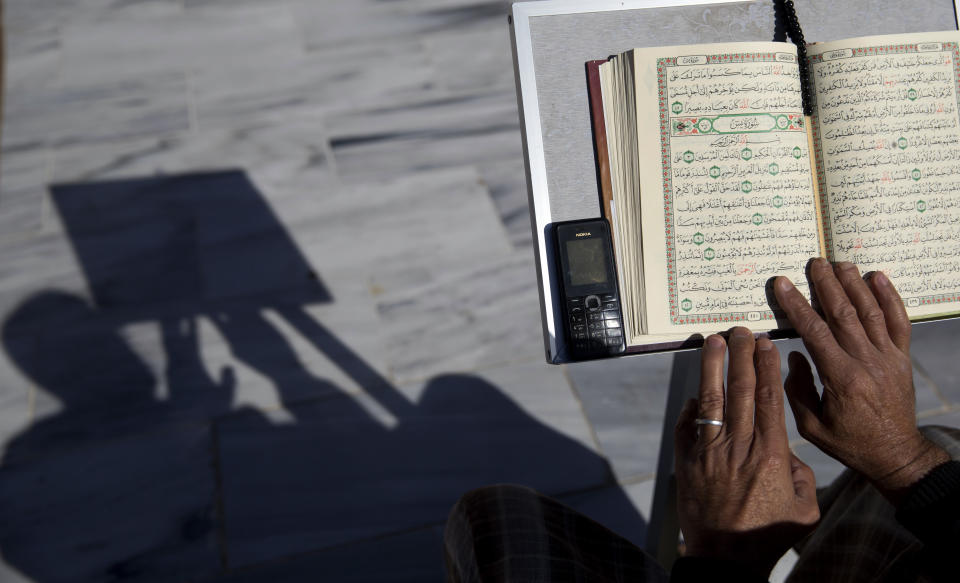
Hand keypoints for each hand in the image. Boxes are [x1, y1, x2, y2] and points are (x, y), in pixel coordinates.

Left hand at [675, 328, 819, 576]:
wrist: (726, 560)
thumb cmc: (768, 536)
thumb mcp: (803, 509)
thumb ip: (800, 474)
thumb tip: (786, 452)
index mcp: (770, 455)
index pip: (768, 400)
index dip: (765, 368)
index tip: (764, 344)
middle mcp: (738, 448)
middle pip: (739, 391)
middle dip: (740, 356)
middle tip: (740, 330)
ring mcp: (708, 453)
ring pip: (710, 400)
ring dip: (711, 368)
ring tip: (712, 342)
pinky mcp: (686, 463)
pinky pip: (686, 427)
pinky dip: (690, 407)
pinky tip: (694, 390)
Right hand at [774, 259, 949, 503]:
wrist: (895, 454)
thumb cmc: (849, 443)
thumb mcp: (811, 426)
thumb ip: (797, 390)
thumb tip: (793, 356)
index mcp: (842, 379)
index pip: (814, 333)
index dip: (797, 306)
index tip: (783, 284)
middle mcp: (867, 363)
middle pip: (844, 315)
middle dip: (826, 285)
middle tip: (813, 262)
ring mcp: (888, 358)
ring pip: (870, 313)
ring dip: (854, 285)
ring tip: (840, 263)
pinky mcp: (902, 358)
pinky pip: (898, 322)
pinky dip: (890, 297)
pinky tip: (878, 277)